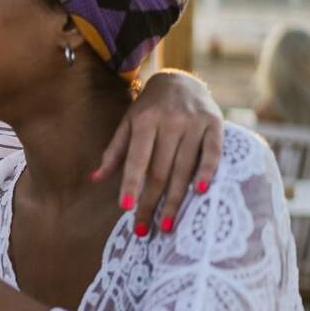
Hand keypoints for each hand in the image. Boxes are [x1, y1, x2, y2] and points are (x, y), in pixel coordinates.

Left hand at [91, 70, 222, 235]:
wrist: (180, 81)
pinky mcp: (215, 125)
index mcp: (145, 120)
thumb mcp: (127, 124)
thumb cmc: (148, 109)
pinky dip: (207, 172)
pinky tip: (200, 192)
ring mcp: (194, 123)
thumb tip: (94, 179)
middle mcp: (170, 121)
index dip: (131, 184)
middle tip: (145, 229)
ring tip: (168, 224)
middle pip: (161, 170)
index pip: (137, 159)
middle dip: (151, 202)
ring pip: (184, 168)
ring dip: (177, 199)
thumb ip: (114, 152)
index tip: (126, 208)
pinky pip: (212, 153)